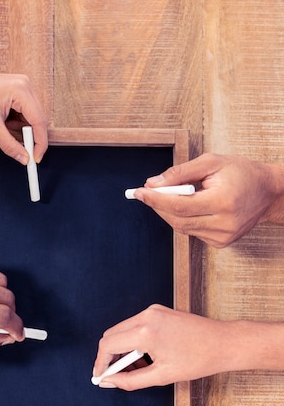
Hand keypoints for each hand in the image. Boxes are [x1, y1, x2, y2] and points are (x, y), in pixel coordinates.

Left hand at [0, 72, 47, 164]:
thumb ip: (9, 144)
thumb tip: (24, 158)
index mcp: (21, 90)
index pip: (39, 121)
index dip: (40, 142)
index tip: (36, 158)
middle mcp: (26, 86)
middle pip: (38, 118)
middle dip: (30, 136)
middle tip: (24, 151)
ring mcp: (23, 86)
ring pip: (32, 117)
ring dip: (22, 128)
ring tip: (4, 127)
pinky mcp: (19, 90)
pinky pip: (26, 112)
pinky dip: (18, 122)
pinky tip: (5, 121)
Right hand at [92, 305, 270, 389]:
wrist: (223, 342)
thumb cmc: (198, 360)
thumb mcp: (162, 376)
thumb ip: (130, 380)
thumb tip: (108, 382)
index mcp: (145, 332)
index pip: (107, 345)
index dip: (101, 363)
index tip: (101, 376)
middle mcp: (145, 316)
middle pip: (111, 335)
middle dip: (110, 357)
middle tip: (117, 376)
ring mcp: (152, 311)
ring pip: (122, 330)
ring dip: (122, 350)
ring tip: (137, 369)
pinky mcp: (158, 310)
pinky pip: (134, 325)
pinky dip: (134, 341)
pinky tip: (146, 357)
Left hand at [133, 153, 283, 247]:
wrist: (268, 192)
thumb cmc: (241, 173)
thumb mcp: (211, 162)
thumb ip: (180, 172)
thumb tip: (153, 183)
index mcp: (223, 201)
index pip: (181, 205)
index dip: (156, 200)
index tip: (138, 192)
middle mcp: (224, 224)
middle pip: (178, 220)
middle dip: (158, 206)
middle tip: (145, 193)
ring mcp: (223, 237)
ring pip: (183, 228)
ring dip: (170, 212)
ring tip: (168, 195)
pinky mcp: (221, 243)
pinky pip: (193, 232)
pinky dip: (185, 219)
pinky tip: (191, 206)